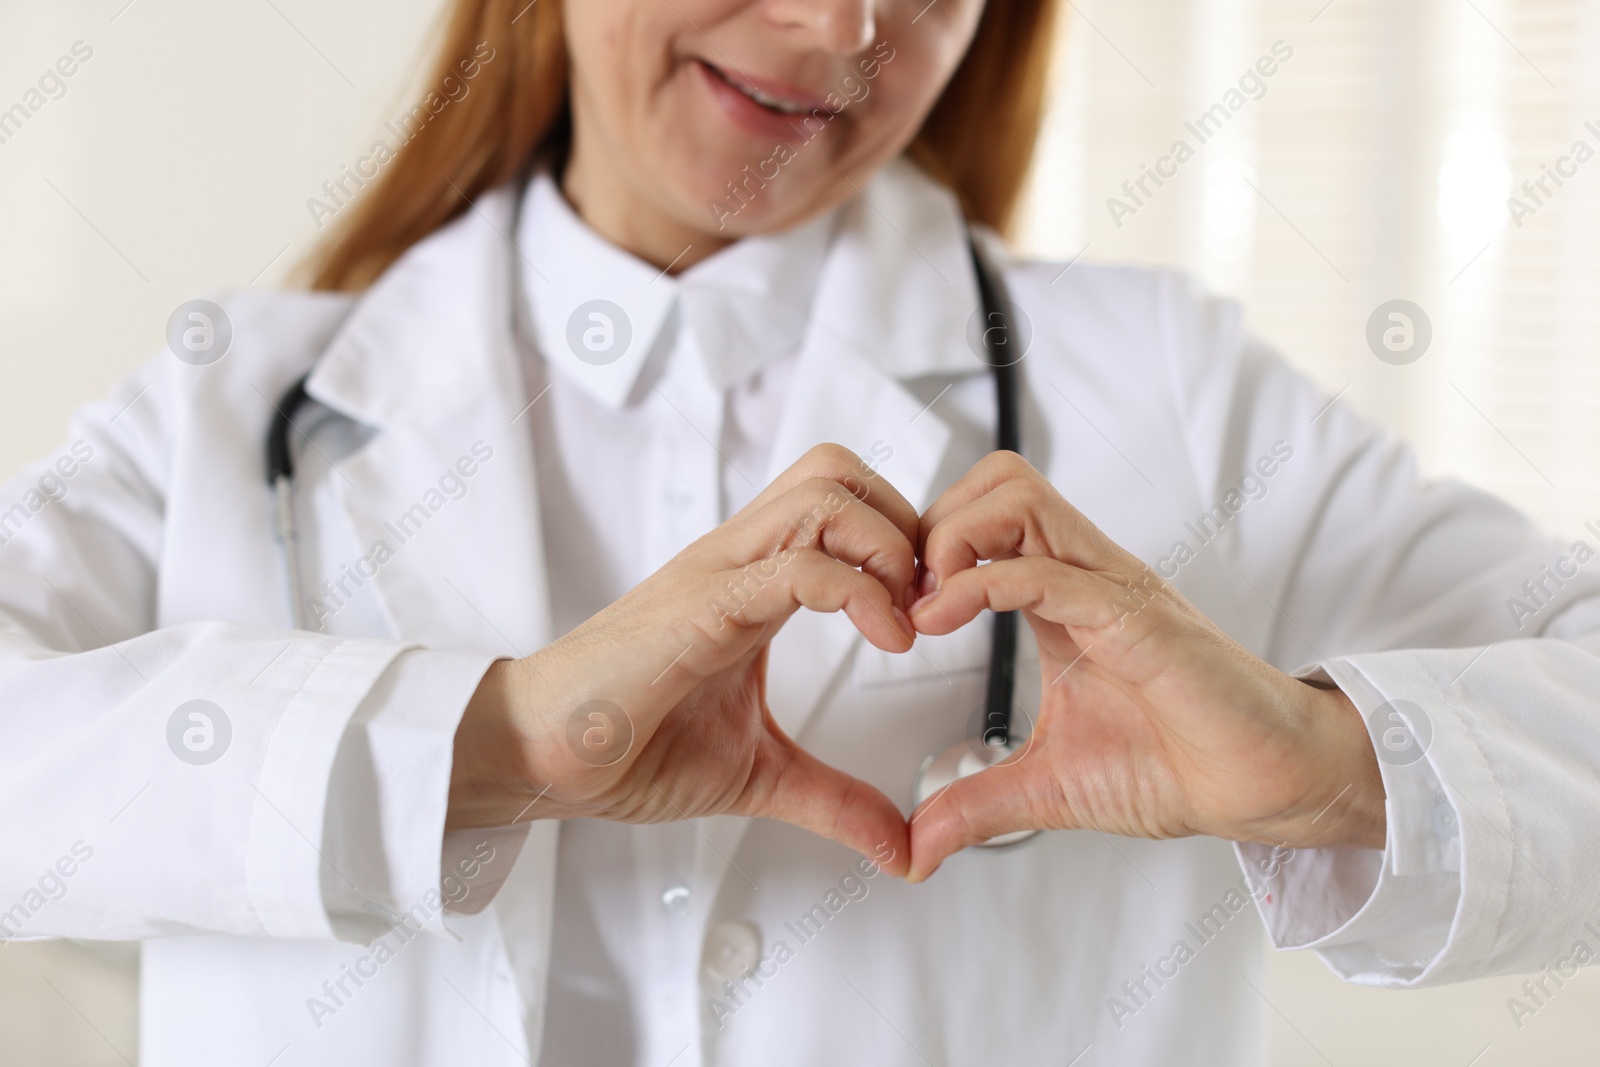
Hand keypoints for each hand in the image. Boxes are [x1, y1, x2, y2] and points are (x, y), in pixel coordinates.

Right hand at [449, 445, 917, 875]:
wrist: (538, 755)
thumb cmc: (628, 746)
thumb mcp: (759, 775)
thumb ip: (834, 799)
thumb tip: (903, 849)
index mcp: (753, 580)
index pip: (842, 500)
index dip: (904, 540)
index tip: (931, 614)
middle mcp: (738, 559)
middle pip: (841, 470)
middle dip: (907, 523)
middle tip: (928, 603)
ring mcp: (717, 573)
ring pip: (825, 492)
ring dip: (890, 546)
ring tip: (907, 620)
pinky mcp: (700, 605)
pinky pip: (796, 565)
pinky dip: (860, 591)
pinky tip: (886, 640)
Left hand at [905, 452, 1384, 880]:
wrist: (1265, 786)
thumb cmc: (1177, 767)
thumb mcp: (1049, 788)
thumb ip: (979, 804)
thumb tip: (918, 845)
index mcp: (1063, 599)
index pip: (984, 518)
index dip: (926, 549)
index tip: (896, 614)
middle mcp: (1086, 577)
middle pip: (997, 481)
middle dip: (933, 524)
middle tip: (905, 598)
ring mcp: (1112, 589)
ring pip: (1018, 497)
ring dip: (953, 539)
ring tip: (926, 607)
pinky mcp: (1136, 618)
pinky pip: (1048, 570)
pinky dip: (981, 584)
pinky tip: (942, 622)